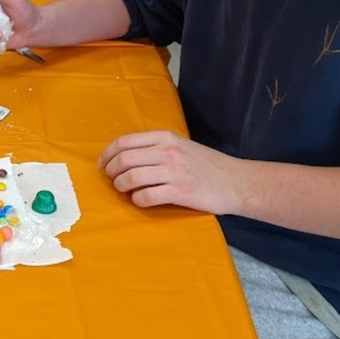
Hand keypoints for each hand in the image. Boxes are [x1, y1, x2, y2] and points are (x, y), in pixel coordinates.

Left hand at [98, 131, 244, 215]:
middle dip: (111, 171)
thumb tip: (124, 155)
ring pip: (132, 177)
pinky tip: (140, 200)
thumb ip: (156, 147)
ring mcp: (174, 171)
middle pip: (125, 159)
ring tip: (123, 190)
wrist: (236, 182)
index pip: (125, 142)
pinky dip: (138, 200)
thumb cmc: (206, 165)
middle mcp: (168, 151)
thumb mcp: (180, 145)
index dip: (108, 154)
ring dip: (121, 186)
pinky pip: (147, 196)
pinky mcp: (181, 192)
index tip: (103, 164)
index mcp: (165, 137)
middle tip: (111, 179)